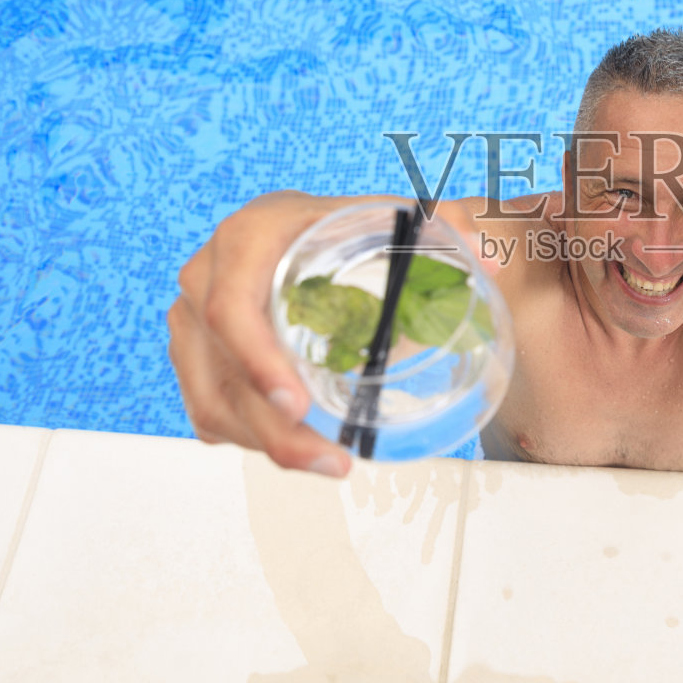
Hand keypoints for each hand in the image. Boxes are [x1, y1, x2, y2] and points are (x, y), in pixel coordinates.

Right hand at [168, 192, 487, 476]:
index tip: (298, 403)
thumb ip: (452, 226)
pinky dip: (250, 438)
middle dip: (273, 427)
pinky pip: (209, 409)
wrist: (320, 234)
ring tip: (329, 462)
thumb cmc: (354, 229)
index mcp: (249, 235)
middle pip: (220, 368)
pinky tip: (297, 448)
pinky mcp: (198, 354)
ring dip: (266, 444)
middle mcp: (208, 275)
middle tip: (331, 457)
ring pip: (212, 399)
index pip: (230, 306)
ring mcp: (195, 319)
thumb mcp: (401, 220)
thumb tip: (488, 256)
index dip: (256, 360)